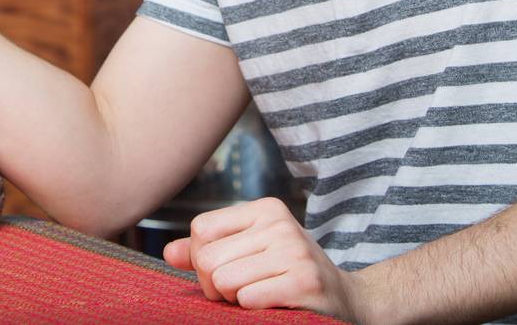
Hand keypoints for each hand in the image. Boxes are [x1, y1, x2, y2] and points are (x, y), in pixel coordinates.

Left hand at [163, 198, 363, 320]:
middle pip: (207, 258)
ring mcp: (293, 250)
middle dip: (215, 286)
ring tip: (260, 296)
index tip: (226, 271)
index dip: (202, 260)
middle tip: (243, 292)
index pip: (201, 229)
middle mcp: (279, 223)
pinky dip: (252, 309)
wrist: (347, 301)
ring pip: (223, 280)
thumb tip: (169, 252)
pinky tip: (274, 305)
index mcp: (265, 209)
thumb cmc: (289, 276)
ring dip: (234, 300)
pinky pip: (247, 298)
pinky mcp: (303, 281)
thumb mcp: (251, 253)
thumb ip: (207, 251)